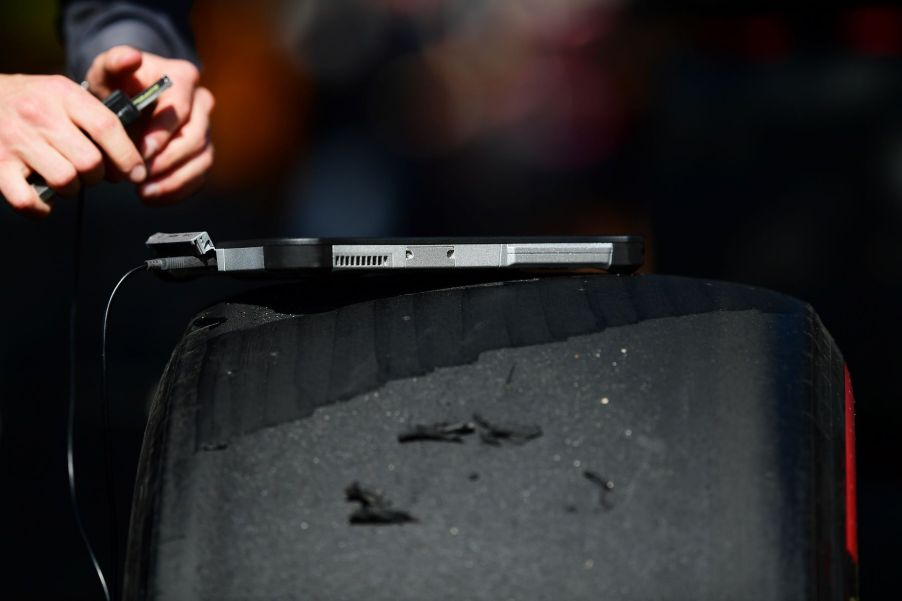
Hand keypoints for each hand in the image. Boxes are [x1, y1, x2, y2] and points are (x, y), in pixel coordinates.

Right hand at [0, 73, 145, 216]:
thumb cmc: (31, 101)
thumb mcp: (64, 94)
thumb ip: (96, 119)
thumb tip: (130, 161)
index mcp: (62, 94)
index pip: (107, 127)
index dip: (128, 156)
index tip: (136, 173)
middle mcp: (39, 115)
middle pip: (90, 161)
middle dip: (98, 176)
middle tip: (90, 173)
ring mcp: (16, 141)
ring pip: (66, 181)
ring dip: (72, 189)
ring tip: (65, 178)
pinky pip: (28, 200)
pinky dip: (41, 207)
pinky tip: (43, 196)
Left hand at [86, 46, 214, 203]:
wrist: (128, 98)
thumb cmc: (118, 83)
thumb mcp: (109, 69)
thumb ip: (115, 62)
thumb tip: (131, 58)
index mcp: (183, 78)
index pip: (180, 109)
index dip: (162, 133)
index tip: (141, 152)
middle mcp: (201, 103)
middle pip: (195, 137)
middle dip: (168, 161)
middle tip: (141, 176)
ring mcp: (205, 129)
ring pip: (202, 159)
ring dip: (174, 180)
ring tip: (145, 192)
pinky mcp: (203, 152)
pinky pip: (200, 175)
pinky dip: (178, 189)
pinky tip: (153, 196)